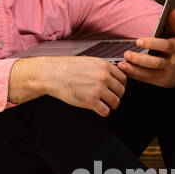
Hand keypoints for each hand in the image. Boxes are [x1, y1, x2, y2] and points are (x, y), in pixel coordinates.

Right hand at [12, 56, 126, 115]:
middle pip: (121, 91)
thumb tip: (111, 77)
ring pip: (115, 102)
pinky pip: (105, 111)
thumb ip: (101, 68)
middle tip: (110, 98)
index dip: (120, 85)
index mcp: (104, 65)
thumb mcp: (87, 61)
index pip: (123, 78)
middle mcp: (103, 76)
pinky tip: (98, 109)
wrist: (51, 74)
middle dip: (116, 95)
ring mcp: (98, 89)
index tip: (115, 88)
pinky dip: (103, 112)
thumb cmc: (65, 68)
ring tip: (105, 105)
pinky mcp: (91, 101)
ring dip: (111, 105)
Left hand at [117, 8, 174, 86]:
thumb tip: (172, 10)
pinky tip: (125, 70)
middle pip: (156, 62)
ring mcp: (167, 73)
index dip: (151, 44)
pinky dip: (135, 75)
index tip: (138, 41)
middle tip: (127, 54)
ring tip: (122, 64)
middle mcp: (172, 62)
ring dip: (134, 69)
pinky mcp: (161, 81)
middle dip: (140, 59)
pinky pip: (147, 79)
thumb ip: (173, 23)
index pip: (164, 46)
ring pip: (150, 74)